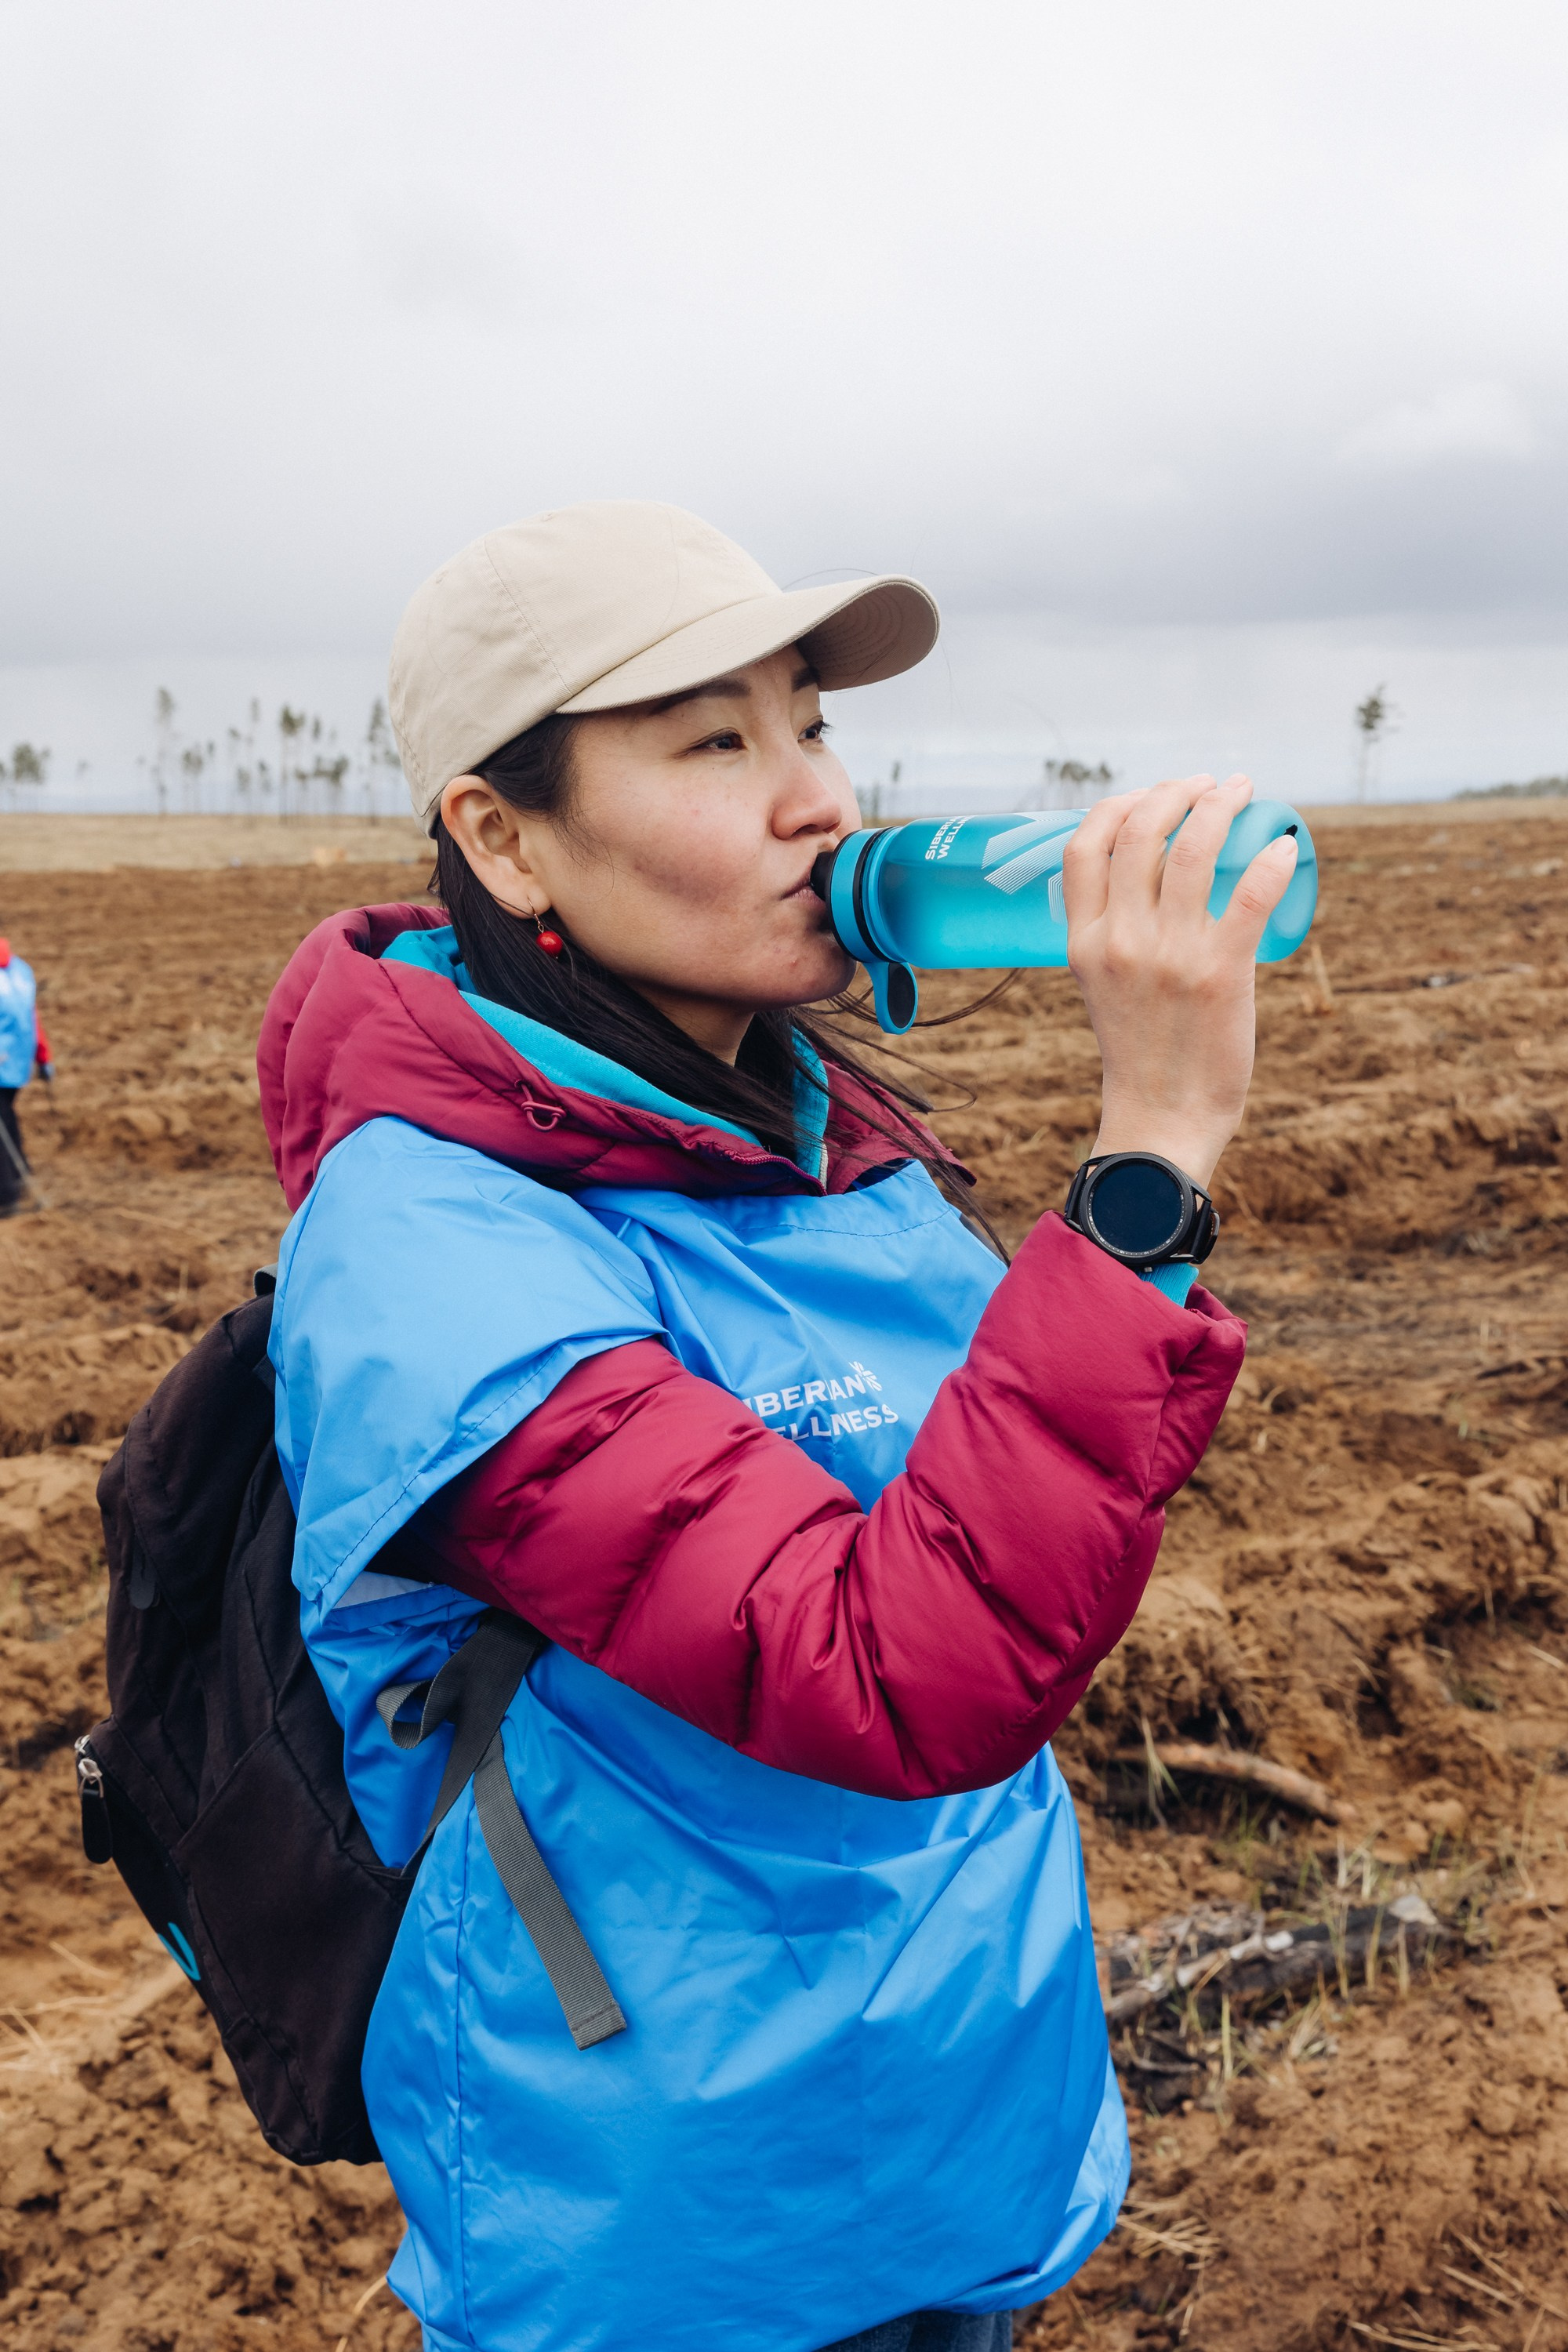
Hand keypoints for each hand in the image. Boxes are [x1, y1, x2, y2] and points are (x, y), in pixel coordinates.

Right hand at [1061, 773, 1297, 1189]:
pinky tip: (1284, 847)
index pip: (1085, 845)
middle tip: (1209, 784)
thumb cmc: (1141, 1051)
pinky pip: (1249, 896)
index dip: (1120, 803)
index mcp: (1083, 941)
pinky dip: (1270, 861)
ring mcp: (1169, 956)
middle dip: (1177, 791)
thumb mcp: (1102, 983)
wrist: (1162, 1120)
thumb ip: (1114, 930)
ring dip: (1222, 806)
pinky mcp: (1219, 974)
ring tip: (1242, 791)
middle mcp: (1119, 940)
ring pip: (1193, 849)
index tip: (1154, 794)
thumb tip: (1151, 873)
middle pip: (1140, 831)